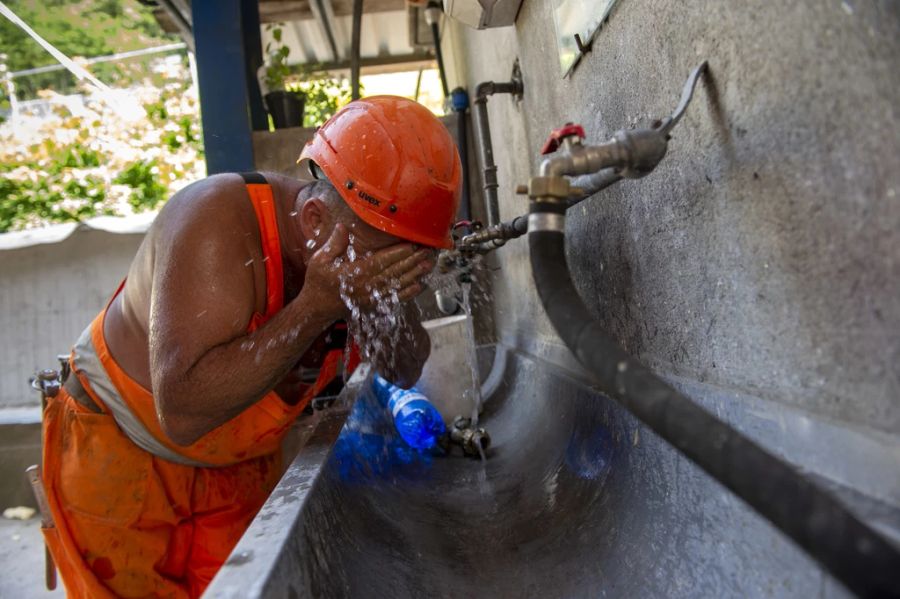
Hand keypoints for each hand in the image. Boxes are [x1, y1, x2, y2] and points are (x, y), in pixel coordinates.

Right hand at [300, 224, 433, 319]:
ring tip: (428, 264)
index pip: (382, 261)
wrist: (316, 308)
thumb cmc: (318, 282)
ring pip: (397, 285)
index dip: (398, 253)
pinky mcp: (374, 305)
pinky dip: (408, 293)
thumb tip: (342, 226)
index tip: (412, 244)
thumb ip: (334, 244)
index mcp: (355, 273)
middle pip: (394, 272)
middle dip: (412, 261)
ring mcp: (372, 297)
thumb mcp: (320, 260)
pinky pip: (394, 299)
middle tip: (427, 251)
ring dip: (414, 274)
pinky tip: (419, 286)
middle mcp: (366, 286)